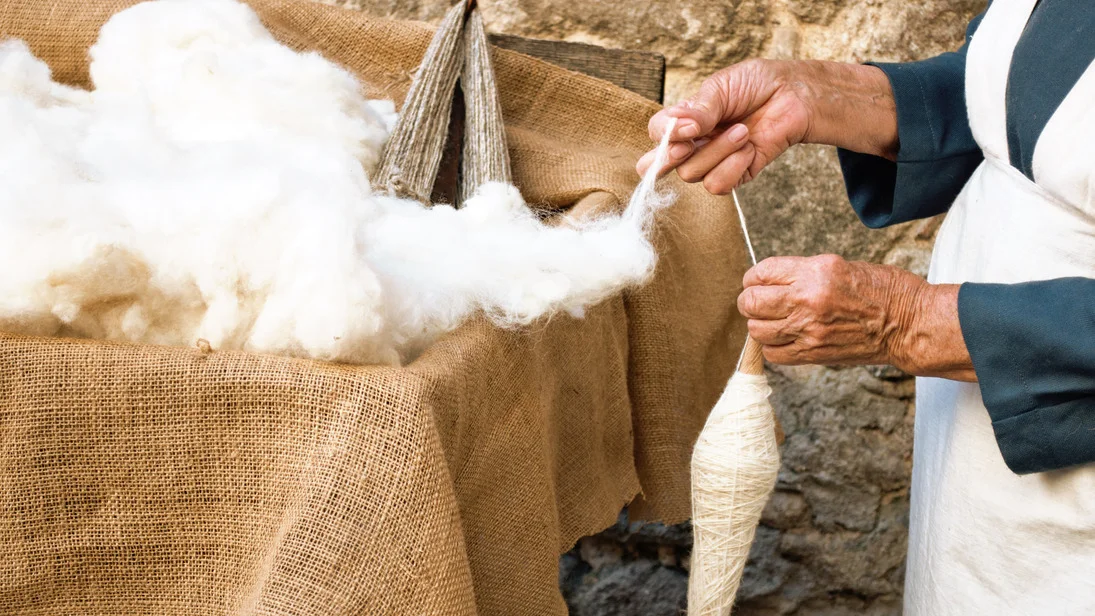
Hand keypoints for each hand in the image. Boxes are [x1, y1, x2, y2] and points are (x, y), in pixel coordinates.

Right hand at [637, 59, 810, 193]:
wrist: (794, 95)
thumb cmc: (757, 84)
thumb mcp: (721, 87)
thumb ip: (697, 110)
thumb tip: (678, 128)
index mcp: (685, 119)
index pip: (656, 133)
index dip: (664, 135)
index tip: (690, 126)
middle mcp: (694, 143)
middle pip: (659, 166)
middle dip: (669, 158)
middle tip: (688, 145)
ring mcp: (713, 161)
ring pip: (692, 174)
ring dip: (718, 151)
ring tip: (743, 131)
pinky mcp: (735, 175)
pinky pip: (718, 185)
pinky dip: (733, 166)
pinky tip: (749, 148)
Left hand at [736, 254, 975, 380]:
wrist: (909, 324)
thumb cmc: (882, 290)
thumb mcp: (839, 266)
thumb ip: (802, 273)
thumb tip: (771, 282)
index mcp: (815, 272)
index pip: (761, 273)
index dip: (754, 278)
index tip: (757, 281)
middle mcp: (807, 300)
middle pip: (751, 303)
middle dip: (750, 301)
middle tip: (759, 301)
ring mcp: (809, 330)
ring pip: (757, 331)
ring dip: (760, 325)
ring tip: (773, 320)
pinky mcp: (814, 353)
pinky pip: (774, 354)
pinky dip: (773, 347)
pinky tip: (785, 338)